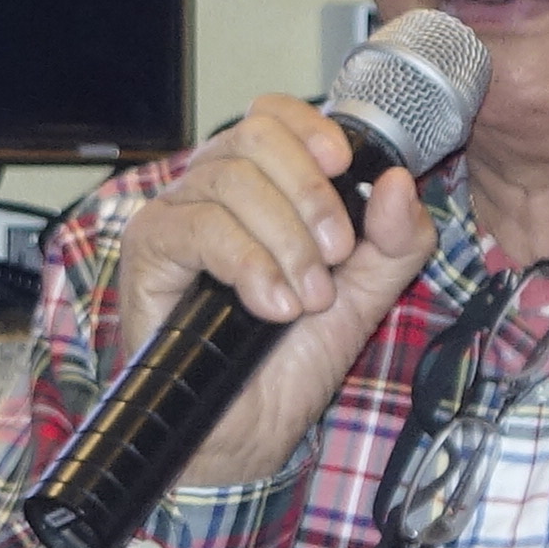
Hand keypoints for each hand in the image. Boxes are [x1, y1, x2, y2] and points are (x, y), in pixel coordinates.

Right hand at [101, 94, 441, 496]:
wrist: (245, 431)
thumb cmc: (289, 361)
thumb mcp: (363, 296)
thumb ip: (394, 242)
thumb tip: (399, 182)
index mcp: (261, 188)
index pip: (273, 116)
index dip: (310, 129)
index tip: (344, 166)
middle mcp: (211, 191)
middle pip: (255, 139)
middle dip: (310, 195)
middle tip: (334, 257)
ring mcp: (176, 217)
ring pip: (232, 182)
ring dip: (286, 243)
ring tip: (305, 300)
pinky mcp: (150, 251)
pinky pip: (201, 227)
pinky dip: (250, 265)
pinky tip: (272, 305)